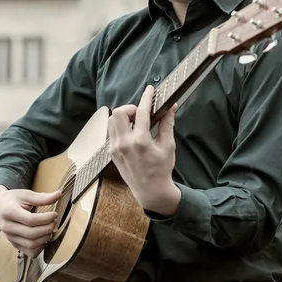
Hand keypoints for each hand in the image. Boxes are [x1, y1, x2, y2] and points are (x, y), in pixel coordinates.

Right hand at [0, 185, 60, 257]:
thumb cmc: (13, 200)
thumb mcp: (25, 194)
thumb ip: (41, 197)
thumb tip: (59, 194)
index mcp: (9, 212)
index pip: (30, 220)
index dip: (45, 218)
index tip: (54, 214)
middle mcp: (7, 227)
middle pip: (31, 234)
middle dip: (47, 228)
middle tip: (54, 221)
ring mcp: (10, 237)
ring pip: (31, 245)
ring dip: (45, 238)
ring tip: (50, 228)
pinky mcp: (14, 244)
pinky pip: (29, 252)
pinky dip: (40, 247)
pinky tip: (44, 237)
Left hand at [108, 85, 179, 214]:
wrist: (150, 191)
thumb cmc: (161, 169)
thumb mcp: (168, 146)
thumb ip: (167, 124)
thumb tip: (171, 107)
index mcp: (140, 142)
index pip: (142, 113)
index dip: (146, 98)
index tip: (150, 89)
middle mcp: (124, 144)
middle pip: (118, 113)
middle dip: (130, 108)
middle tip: (140, 114)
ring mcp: (115, 148)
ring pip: (111, 121)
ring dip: (123, 117)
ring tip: (136, 123)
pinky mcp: (111, 153)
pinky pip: (112, 132)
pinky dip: (120, 127)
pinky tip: (131, 133)